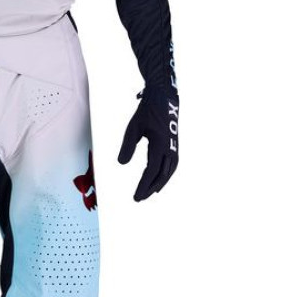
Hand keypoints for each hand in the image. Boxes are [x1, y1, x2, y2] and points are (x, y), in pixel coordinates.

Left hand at [118, 87, 178, 201]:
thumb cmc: (146, 111)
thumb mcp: (133, 127)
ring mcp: (174, 147)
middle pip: (161, 175)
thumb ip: (127, 146)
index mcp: (160, 145)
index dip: (143, 186)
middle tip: (139, 198)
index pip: (151, 171)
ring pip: (168, 172)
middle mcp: (170, 149)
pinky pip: (172, 165)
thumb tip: (121, 164)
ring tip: (149, 192)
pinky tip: (159, 178)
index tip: (136, 197)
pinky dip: (166, 175)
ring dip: (159, 183)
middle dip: (150, 188)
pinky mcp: (174, 145)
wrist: (163, 98)